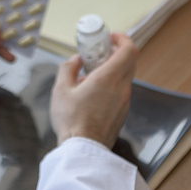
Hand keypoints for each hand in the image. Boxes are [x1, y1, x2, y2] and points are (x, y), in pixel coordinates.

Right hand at [50, 32, 137, 148]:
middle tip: (99, 52)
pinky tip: (93, 91)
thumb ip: (68, 68)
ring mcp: (124, 101)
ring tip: (91, 73)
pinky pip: (121, 90)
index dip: (122, 39)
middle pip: (130, 61)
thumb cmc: (71, 120)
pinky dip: (112, 83)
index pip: (130, 50)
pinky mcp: (122, 112)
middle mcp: (121, 88)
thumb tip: (75, 60)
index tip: (109, 38)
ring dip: (113, 69)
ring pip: (125, 76)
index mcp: (108, 78)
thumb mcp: (60, 89)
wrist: (83, 152)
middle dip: (116, 52)